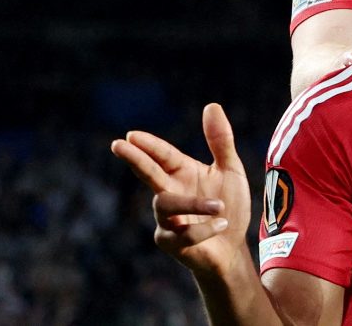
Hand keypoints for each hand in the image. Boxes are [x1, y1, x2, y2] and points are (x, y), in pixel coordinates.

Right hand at [111, 103, 251, 277]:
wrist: (233, 247)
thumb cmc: (228, 207)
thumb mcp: (230, 170)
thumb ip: (220, 141)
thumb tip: (211, 105)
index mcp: (181, 172)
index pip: (161, 155)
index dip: (148, 145)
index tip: (131, 135)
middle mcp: (170, 192)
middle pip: (147, 173)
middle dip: (134, 159)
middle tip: (118, 145)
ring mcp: (167, 218)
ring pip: (166, 204)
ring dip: (193, 203)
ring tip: (220, 206)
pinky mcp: (171, 243)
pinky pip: (183, 233)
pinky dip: (204, 228)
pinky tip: (222, 225)